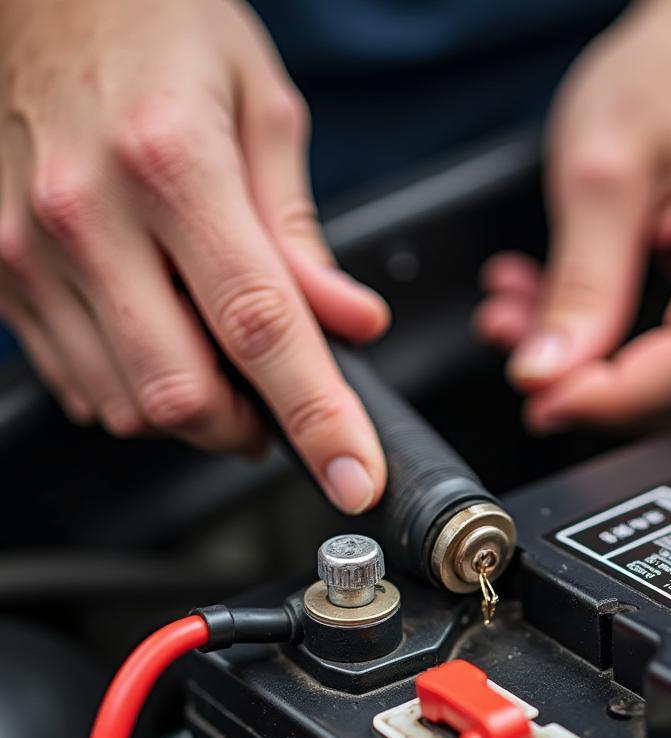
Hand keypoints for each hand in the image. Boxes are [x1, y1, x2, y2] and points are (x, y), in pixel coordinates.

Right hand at [0, 0, 387, 512]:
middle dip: (251, 427)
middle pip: (182, 394)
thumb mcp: (262, 109)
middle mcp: (87, 215)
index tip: (354, 479)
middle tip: (282, 405)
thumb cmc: (157, 28)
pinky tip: (161, 339)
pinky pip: (79, 382)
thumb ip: (301, 233)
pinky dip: (137, 390)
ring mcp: (28, 251)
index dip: (317, 419)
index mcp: (173, 165)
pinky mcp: (1, 274)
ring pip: (127, 405)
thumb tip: (349, 322)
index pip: (261, 328)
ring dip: (195, 412)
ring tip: (220, 358)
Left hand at [476, 0, 670, 433]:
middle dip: (600, 388)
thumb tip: (547, 377)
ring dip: (605, 375)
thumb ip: (576, 288)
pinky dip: (625, 359)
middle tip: (523, 349)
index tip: (541, 396)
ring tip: (536, 320)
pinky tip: (576, 321)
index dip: (612, 399)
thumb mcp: (600, 172)